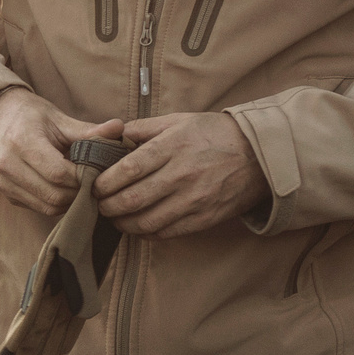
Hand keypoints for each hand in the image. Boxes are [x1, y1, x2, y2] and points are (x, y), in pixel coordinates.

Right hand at [0, 88, 124, 216]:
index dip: (83, 178)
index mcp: (22, 142)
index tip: (99, 172)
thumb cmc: (30, 115)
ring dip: (69, 201)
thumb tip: (120, 129)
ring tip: (81, 186)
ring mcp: (3, 182)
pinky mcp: (4, 193)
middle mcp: (7, 165)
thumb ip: (88, 130)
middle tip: (94, 183)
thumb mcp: (59, 119)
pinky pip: (37, 207)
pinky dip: (55, 203)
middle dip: (79, 192)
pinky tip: (64, 189)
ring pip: (47, 206)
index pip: (59, 173)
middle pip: (54, 195)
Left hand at [93, 111, 270, 237]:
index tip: (93, 186)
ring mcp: (194, 200)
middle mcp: (182, 175)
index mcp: (172, 147)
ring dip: (123, 223)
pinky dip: (146, 233)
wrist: (260, 155)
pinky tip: (138, 226)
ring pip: (146, 222)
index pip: (127, 170)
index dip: (103, 183)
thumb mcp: (178, 121)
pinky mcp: (205, 219)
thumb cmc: (214, 134)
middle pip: (132, 200)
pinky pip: (167, 232)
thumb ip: (141, 129)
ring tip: (114, 217)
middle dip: (107, 206)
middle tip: (98, 205)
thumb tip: (108, 136)